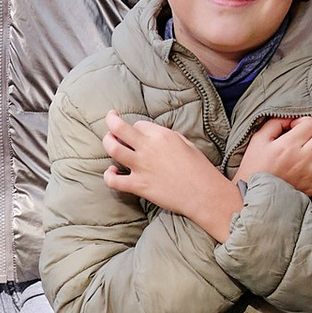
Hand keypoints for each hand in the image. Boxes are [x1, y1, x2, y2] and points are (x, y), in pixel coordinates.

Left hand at [103, 110, 242, 241]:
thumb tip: (155, 137)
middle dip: (111, 121)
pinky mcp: (139, 185)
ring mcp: (141, 166)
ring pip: (112, 149)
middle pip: (119, 128)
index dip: (136, 128)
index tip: (137, 132)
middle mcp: (148, 147)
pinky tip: (112, 173)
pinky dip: (109, 175)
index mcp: (161, 135)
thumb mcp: (186, 143)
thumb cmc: (199, 168)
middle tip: (110, 119)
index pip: (138, 124)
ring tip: (109, 142)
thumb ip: (168, 137)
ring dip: (107, 143)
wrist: (204, 194)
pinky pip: (114, 180)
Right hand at [240, 111, 311, 197]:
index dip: (304, 119)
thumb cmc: (253, 166)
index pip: (309, 124)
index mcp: (287, 146)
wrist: (250, 194)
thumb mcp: (258, 139)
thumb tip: (293, 118)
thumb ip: (275, 123)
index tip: (296, 125)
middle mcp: (302, 160)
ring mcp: (310, 175)